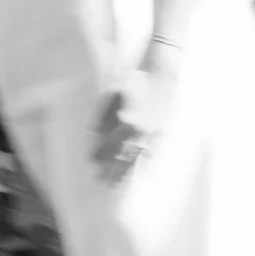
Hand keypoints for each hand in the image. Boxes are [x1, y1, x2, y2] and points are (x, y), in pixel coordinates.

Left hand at [92, 59, 176, 186]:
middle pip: (122, 155)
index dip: (100, 155)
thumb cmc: (135, 79)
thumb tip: (94, 133)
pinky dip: (146, 163)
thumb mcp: (114, 93)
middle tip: (102, 181)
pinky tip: (142, 173)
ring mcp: (152, 132)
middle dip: (111, 169)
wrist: (161, 72)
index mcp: (126, 121)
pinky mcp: (162, 131)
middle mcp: (139, 130)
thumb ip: (104, 115)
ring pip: (137, 156)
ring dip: (126, 170)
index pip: (109, 144)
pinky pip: (153, 151)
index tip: (92, 164)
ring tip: (117, 183)